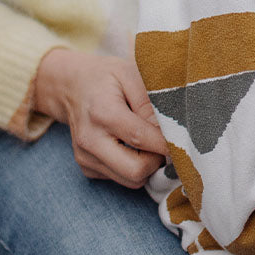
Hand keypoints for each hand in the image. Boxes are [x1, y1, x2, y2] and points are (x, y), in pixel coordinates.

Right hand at [34, 46, 167, 187]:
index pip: (142, 138)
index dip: (167, 144)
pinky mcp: (86, 167)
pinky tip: (132, 146)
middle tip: (165, 143)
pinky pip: (120, 178)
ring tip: (149, 142)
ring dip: (147, 167)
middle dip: (157, 161)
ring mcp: (85, 157)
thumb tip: (170, 130)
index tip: (184, 140)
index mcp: (102, 113)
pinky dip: (133, 167)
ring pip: (130, 180)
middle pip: (135, 171)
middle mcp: (90, 140)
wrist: (70, 86)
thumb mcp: (130, 74)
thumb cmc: (106, 77)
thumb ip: (150, 102)